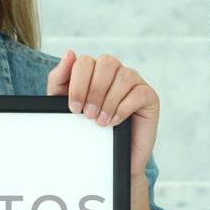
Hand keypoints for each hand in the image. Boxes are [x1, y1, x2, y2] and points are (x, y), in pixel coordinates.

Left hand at [47, 49, 160, 177]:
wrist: (107, 156)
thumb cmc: (85, 128)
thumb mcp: (63, 104)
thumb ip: (59, 79)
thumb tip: (70, 53)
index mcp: (94, 70)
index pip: (85, 62)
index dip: (78, 84)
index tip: (74, 108)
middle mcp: (115, 72)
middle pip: (107, 62)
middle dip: (94, 90)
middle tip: (88, 115)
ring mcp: (134, 82)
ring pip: (124, 76)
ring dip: (109, 101)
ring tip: (100, 122)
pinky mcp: (149, 96)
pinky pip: (138, 93)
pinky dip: (123, 108)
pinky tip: (115, 122)